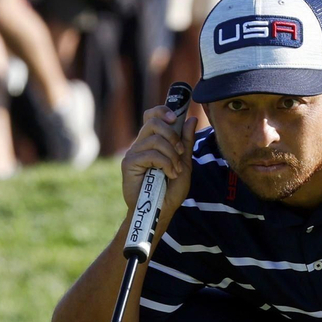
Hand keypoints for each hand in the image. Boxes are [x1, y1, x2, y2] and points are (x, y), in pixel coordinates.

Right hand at [121, 104, 197, 232]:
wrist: (161, 211)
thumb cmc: (171, 190)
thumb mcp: (184, 163)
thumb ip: (186, 142)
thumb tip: (191, 119)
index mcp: (152, 142)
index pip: (152, 115)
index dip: (163, 111)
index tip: (176, 118)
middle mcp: (141, 144)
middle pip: (153, 121)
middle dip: (172, 134)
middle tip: (180, 152)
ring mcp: (133, 153)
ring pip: (155, 139)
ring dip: (172, 155)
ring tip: (176, 170)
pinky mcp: (129, 164)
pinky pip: (150, 154)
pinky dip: (165, 163)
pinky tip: (169, 175)